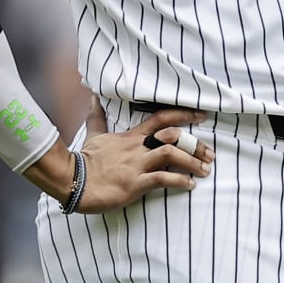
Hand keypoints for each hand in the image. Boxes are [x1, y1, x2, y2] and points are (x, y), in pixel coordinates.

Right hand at [26, 107, 213, 212]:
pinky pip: (163, 179)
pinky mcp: (135, 184)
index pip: (161, 119)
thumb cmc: (85, 160)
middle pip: (173, 137)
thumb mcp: (95, 135)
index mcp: (132, 137)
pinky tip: (190, 185)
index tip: (202, 115)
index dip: (183, 114)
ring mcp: (137, 165)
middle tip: (211, 153)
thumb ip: (98, 117)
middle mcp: (138, 148)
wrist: (72, 180)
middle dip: (195, 144)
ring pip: (171, 155)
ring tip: (205, 170)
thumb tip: (93, 97)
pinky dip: (180, 181)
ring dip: (192, 162)